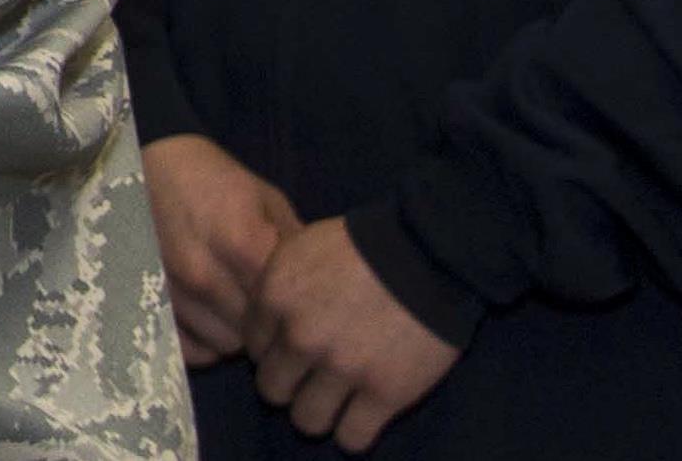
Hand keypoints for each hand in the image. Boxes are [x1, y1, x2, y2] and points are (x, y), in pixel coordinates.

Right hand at [141, 134, 299, 366]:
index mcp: (241, 246)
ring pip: (223, 345)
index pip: (286, 308)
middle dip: (269, 328)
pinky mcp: (146, 300)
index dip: (298, 311)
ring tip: (239, 310)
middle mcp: (204, 276)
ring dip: (237, 334)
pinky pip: (186, 348)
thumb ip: (295, 247)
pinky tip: (211, 320)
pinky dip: (204, 343)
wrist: (143, 163)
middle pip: (257, 334)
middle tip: (272, 310)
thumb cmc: (213, 178)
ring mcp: (171, 292)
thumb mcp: (267, 200)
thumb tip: (325, 288)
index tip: (301, 305)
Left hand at [243, 217, 462, 451]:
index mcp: (275, 299)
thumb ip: (276, 281)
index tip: (292, 349)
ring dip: (318, 414)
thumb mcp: (301, 245)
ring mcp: (341, 369)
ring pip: (307, 421)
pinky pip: (352, 438)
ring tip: (336, 402)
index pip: (252, 349)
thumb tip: (265, 311)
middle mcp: (300, 339)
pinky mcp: (384, 394)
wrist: (428, 253)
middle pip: (273, 390)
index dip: (272, 351)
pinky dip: (353, 434)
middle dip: (289, 386)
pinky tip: (360, 419)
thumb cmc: (364, 242)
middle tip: (312, 378)